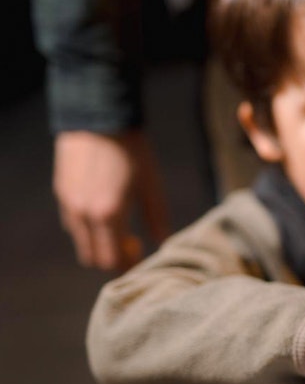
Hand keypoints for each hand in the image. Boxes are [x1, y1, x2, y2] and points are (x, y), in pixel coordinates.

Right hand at [53, 130, 170, 270]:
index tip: (140, 257)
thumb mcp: (151, 185)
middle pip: (93, 258)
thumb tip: (163, 243)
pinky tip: (103, 213)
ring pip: (81, 242)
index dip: (127, 265)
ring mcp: (69, 204)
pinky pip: (72, 223)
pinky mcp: (61, 192)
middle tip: (130, 247)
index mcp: (109, 215)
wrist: (99, 118)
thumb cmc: (133, 152)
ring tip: (118, 229)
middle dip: (112, 258)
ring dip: (98, 244)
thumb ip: (157, 218)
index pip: (112, 259)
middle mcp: (84, 215)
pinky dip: (87, 228)